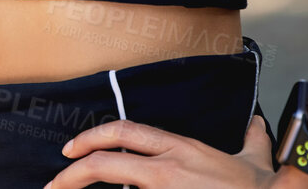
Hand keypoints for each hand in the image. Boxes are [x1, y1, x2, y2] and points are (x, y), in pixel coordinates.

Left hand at [45, 114, 281, 187]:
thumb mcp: (253, 159)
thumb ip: (250, 141)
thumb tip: (253, 124)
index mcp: (181, 148)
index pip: (125, 132)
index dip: (93, 137)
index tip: (71, 150)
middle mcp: (169, 168)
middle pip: (107, 162)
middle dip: (74, 172)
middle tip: (54, 183)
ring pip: (119, 186)